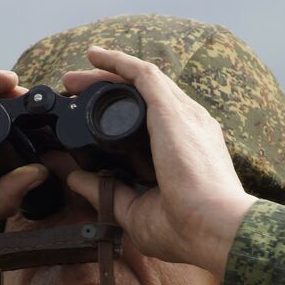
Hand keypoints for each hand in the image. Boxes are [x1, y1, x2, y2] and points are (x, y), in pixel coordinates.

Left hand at [61, 47, 256, 276]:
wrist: (214, 228)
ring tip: (72, 76)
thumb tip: (74, 177)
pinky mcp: (171, 110)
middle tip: (71, 89)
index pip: (147, 123)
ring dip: (104, 74)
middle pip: (141, 97)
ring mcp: (182, 115)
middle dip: (103, 88)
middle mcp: (188, 126)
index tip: (86, 120)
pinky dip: (118, 62)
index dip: (115, 116)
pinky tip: (95, 55)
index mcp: (185, 151)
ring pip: (139, 81)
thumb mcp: (133, 210)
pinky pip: (142, 74)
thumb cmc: (186, 229)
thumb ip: (105, 191)